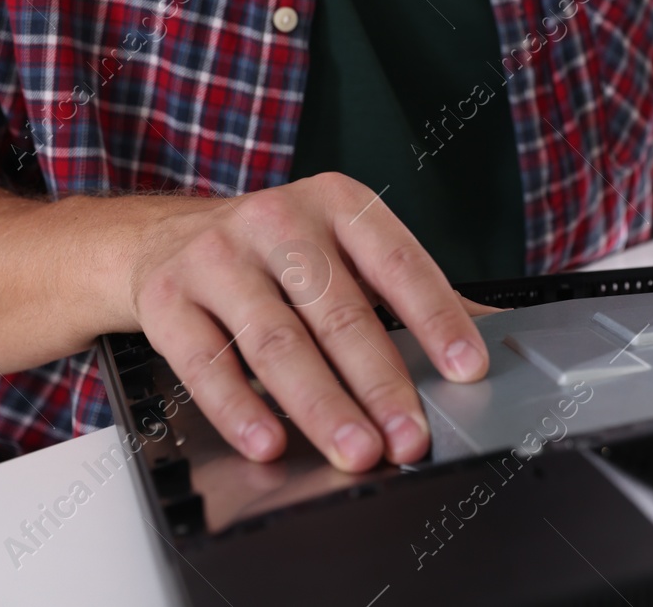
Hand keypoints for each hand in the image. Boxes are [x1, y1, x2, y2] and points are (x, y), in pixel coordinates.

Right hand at [126, 173, 490, 472]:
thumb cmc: (274, 251)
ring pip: (277, 343)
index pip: (398, 263)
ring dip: (321, 406)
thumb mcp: (342, 248)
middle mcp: (278, 221)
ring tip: (356, 449)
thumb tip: (489, 329)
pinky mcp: (168, 299)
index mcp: (337, 203)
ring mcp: (218, 258)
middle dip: (381, 384)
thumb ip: (408, 288)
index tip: (468, 369)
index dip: (436, 319)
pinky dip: (240, 409)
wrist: (162, 238)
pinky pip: (207, 364)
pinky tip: (269, 441)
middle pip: (339, 312)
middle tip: (410, 436)